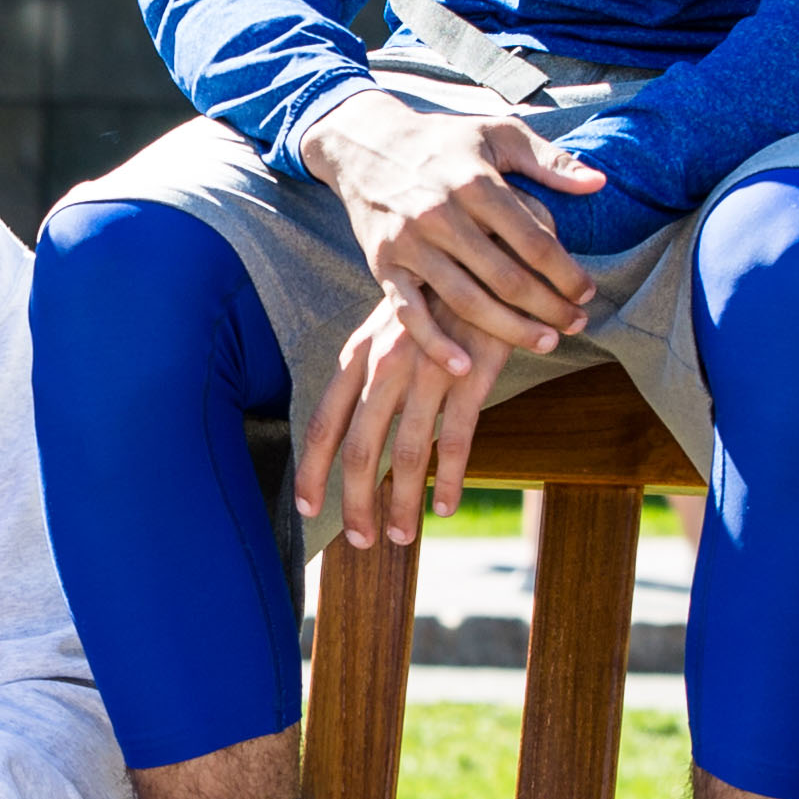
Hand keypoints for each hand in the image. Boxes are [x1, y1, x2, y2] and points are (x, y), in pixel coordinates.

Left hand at [296, 288, 508, 547]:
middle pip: (359, 448)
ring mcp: (427, 370)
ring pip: (406, 454)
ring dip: (402, 503)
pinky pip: (455, 441)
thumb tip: (358, 426)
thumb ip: (373, 372)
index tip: (308, 508)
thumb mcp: (392, 328)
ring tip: (403, 536)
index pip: (325, 420)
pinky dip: (448, 481)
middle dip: (355, 502)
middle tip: (361, 541)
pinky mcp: (469, 376)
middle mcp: (386, 363)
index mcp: (361, 353)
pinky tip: (446, 507)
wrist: (489, 257)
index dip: (313, 470)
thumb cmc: (439, 301)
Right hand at [299, 93, 605, 361]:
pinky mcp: (382, 264)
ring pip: (466, 301)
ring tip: (544, 343)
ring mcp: (410, 243)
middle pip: (506, 277)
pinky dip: (435, 344)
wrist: (365, 144)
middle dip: (548, 308)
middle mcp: (442, 214)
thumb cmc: (443, 141)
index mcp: (476, 183)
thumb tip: (599, 182)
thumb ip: (549, 160)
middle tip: (576, 325)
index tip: (587, 292)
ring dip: (509, 330)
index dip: (567, 272)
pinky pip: (409, 313)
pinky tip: (464, 367)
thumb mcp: (498, 134)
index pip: (534, 241)